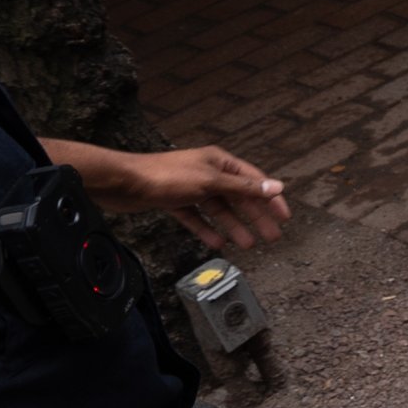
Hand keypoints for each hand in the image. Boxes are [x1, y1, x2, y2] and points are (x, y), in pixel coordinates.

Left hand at [85, 145, 291, 246]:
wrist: (123, 183)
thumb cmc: (166, 176)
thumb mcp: (210, 182)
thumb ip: (243, 187)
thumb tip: (276, 187)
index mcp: (219, 162)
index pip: (253, 180)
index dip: (270, 198)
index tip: (284, 216)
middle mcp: (207, 173)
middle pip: (238, 197)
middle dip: (255, 217)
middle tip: (271, 237)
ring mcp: (191, 188)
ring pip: (219, 210)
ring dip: (234, 227)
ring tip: (248, 245)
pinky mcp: (175, 201)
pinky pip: (197, 218)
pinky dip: (207, 230)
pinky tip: (217, 243)